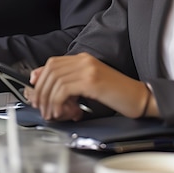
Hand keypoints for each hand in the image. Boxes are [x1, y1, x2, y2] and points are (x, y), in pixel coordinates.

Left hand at [27, 52, 152, 120]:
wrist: (139, 98)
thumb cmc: (117, 95)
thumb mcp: (91, 86)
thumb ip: (72, 83)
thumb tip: (49, 89)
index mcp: (84, 58)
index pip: (53, 62)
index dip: (40, 76)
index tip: (34, 91)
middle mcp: (84, 60)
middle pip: (51, 70)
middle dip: (41, 91)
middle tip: (41, 108)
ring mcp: (88, 68)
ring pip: (55, 80)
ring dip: (49, 100)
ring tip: (52, 114)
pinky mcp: (91, 81)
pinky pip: (64, 90)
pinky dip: (58, 102)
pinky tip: (62, 112)